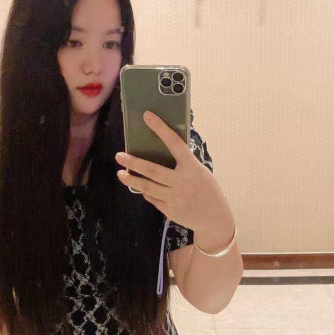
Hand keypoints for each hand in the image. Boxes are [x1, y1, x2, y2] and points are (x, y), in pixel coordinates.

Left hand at [114, 110, 230, 234]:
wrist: (215, 218)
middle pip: (153, 171)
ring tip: (121, 174)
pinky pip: (153, 199)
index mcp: (193, 167)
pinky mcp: (170, 210)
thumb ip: (183, 164)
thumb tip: (161, 152)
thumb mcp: (200, 172)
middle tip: (119, 156)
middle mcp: (183, 182)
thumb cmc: (207, 190)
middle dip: (134, 163)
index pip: (174, 143)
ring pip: (148, 187)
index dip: (161, 128)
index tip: (147, 116)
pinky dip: (147, 192)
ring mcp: (176, 198)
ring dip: (132, 180)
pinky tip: (141, 188)